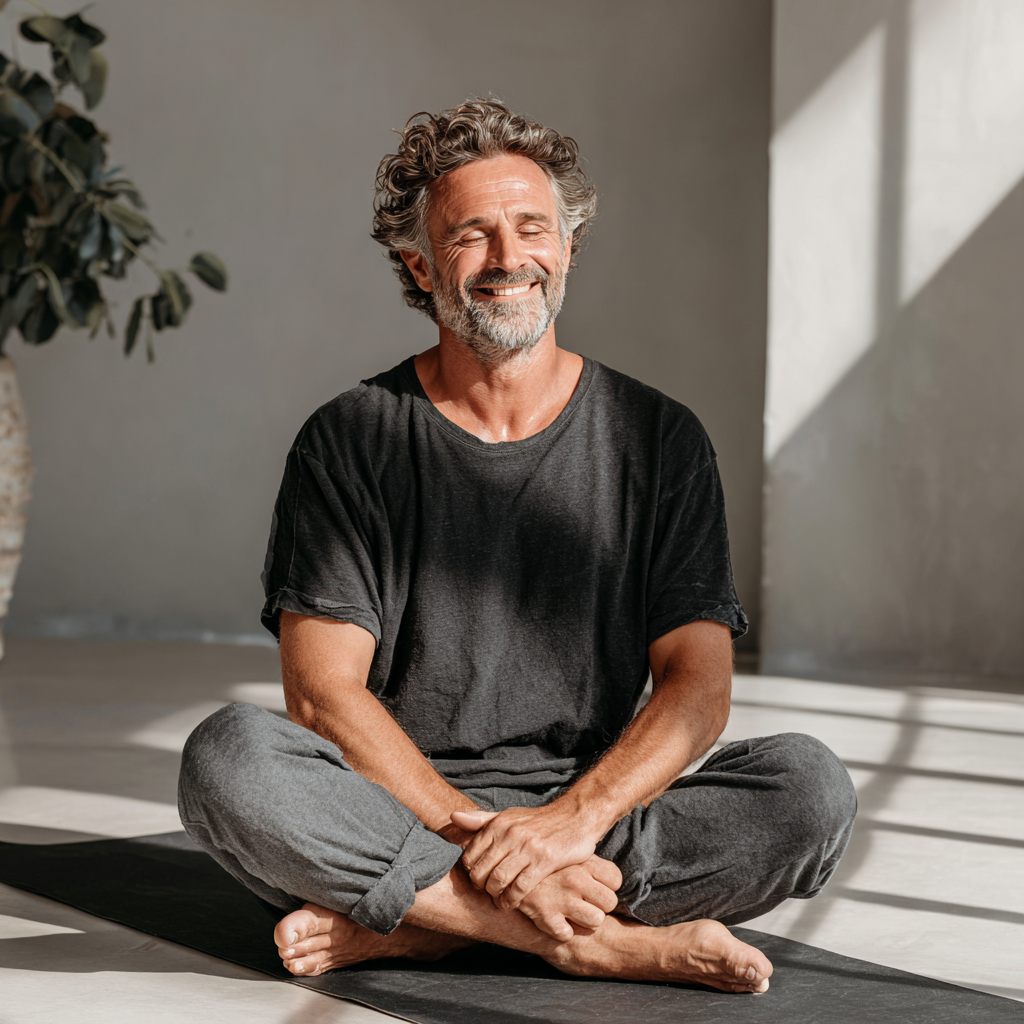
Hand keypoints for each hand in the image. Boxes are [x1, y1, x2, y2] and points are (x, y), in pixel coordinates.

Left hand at [451, 804, 601, 908]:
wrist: (576, 817)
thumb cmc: (539, 821)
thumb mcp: (510, 816)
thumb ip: (481, 819)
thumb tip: (453, 818)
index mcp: (498, 824)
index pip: (470, 856)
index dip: (470, 873)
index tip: (478, 881)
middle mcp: (510, 834)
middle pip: (481, 871)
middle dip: (480, 888)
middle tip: (486, 894)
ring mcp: (527, 847)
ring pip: (498, 880)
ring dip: (495, 896)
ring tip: (498, 901)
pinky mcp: (544, 860)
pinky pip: (520, 887)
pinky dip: (511, 900)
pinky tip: (511, 904)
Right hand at [518, 855, 621, 941]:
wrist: (509, 872)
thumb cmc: (547, 866)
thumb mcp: (569, 855)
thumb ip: (592, 864)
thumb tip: (614, 876)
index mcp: (583, 862)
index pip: (615, 879)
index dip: (607, 885)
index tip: (595, 886)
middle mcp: (575, 879)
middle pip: (610, 902)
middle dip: (600, 905)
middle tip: (585, 902)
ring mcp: (561, 898)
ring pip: (595, 921)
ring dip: (585, 921)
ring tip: (574, 913)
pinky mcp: (546, 916)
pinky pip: (567, 934)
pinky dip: (562, 931)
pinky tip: (555, 919)